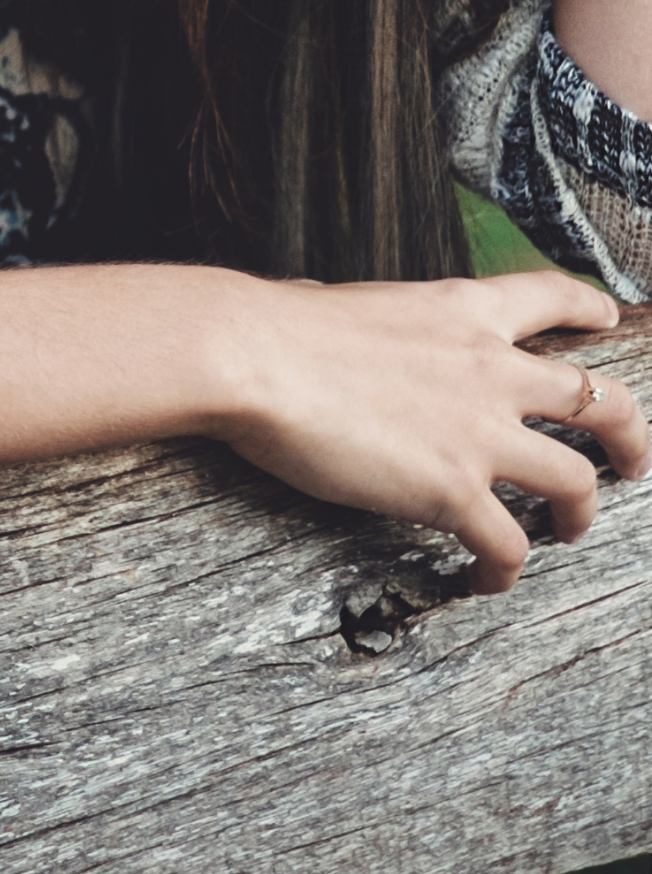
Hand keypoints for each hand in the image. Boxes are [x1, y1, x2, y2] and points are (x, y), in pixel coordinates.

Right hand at [209, 269, 648, 593]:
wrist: (258, 355)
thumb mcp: (348, 302)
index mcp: (461, 310)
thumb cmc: (280, 327)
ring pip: (576, 481)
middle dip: (629, 434)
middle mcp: (489, 366)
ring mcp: (478, 431)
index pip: (546, 295)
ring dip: (581, 513)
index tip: (606, 314)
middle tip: (631, 462)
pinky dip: (504, 571)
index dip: (586, 305)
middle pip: (599, 398)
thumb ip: (372, 323)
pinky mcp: (452, 489)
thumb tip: (329, 317)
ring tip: (568, 531)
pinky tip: (485, 579)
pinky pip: (508, 546)